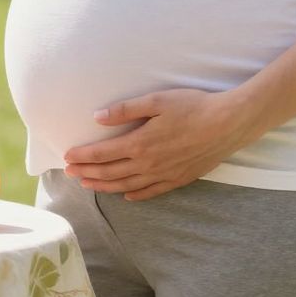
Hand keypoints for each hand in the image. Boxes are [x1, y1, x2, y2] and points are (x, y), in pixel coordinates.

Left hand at [61, 88, 259, 200]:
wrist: (228, 124)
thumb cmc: (193, 107)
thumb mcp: (157, 100)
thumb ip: (126, 110)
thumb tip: (97, 116)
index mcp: (140, 143)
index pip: (102, 154)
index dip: (83, 157)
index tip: (67, 157)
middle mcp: (148, 164)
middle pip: (110, 173)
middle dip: (87, 173)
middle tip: (69, 173)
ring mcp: (163, 174)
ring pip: (126, 185)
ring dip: (104, 186)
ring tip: (89, 186)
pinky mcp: (178, 179)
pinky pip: (151, 192)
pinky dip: (135, 195)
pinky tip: (126, 196)